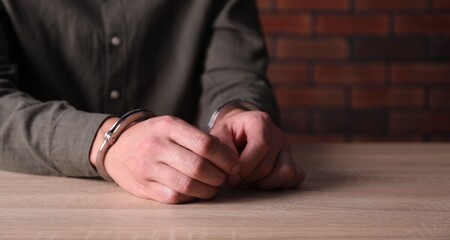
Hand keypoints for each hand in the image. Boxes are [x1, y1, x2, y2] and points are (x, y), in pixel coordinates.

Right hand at [90, 116, 238, 203]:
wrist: (117, 146)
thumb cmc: (154, 136)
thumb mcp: (172, 125)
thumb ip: (197, 138)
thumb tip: (229, 157)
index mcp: (168, 126)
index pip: (206, 144)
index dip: (226, 158)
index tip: (234, 165)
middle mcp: (156, 146)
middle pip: (199, 167)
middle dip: (219, 176)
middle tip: (224, 177)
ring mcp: (147, 168)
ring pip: (188, 185)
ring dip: (208, 190)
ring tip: (213, 186)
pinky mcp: (143, 187)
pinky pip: (174, 197)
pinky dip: (191, 197)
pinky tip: (195, 192)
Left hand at [209, 108, 304, 189]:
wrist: (238, 131)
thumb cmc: (227, 134)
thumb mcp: (218, 135)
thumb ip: (222, 150)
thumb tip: (233, 170)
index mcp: (260, 121)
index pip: (261, 145)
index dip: (245, 165)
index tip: (231, 175)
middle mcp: (277, 133)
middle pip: (268, 164)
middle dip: (249, 177)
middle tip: (235, 179)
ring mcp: (286, 148)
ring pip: (285, 172)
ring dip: (265, 183)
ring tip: (249, 180)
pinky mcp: (292, 160)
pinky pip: (294, 177)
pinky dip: (279, 184)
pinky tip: (262, 181)